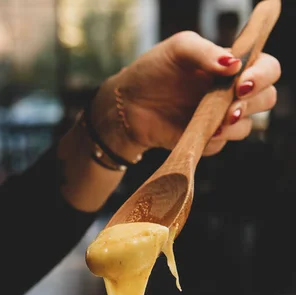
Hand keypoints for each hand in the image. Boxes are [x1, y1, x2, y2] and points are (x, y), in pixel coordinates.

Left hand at [95, 31, 280, 157]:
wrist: (128, 105)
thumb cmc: (154, 70)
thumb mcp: (179, 49)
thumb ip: (206, 52)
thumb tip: (234, 64)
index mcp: (232, 67)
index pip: (267, 69)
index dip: (262, 76)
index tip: (242, 82)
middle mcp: (231, 93)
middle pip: (266, 99)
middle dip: (254, 103)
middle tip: (232, 107)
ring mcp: (220, 119)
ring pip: (247, 127)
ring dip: (235, 126)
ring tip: (215, 123)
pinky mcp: (206, 141)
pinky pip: (220, 145)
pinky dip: (213, 140)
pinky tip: (199, 133)